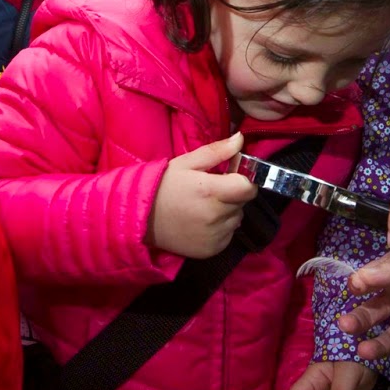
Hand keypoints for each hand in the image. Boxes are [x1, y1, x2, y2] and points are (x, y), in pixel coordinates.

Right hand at [149, 133, 256, 258]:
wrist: (142, 218)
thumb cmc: (164, 186)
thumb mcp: (186, 163)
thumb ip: (216, 151)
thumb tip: (240, 138)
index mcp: (210, 191)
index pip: (248, 188)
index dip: (245, 180)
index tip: (234, 177)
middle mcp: (215, 216)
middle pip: (242, 202)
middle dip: (233, 194)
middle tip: (213, 190)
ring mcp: (214, 236)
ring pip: (236, 218)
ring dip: (228, 212)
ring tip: (205, 207)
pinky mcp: (211, 250)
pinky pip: (229, 235)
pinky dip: (221, 228)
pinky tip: (203, 222)